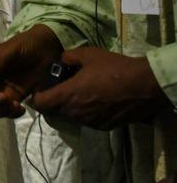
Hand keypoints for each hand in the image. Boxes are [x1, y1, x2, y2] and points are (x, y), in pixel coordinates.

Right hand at [0, 24, 62, 117]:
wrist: (49, 48)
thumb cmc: (28, 43)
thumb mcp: (13, 49)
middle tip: (7, 100)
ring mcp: (2, 90)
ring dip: (1, 111)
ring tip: (17, 106)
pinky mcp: (14, 98)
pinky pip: (7, 111)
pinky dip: (11, 114)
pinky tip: (22, 109)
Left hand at [30, 47, 171, 129]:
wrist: (145, 85)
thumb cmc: (114, 68)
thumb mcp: (88, 54)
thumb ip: (68, 57)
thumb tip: (61, 60)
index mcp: (67, 95)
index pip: (40, 104)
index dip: (37, 97)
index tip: (41, 90)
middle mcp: (75, 113)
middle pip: (54, 112)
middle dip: (54, 102)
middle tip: (62, 89)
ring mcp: (89, 122)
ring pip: (70, 117)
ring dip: (69, 108)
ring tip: (80, 94)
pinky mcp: (103, 127)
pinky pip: (86, 121)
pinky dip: (85, 113)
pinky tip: (96, 101)